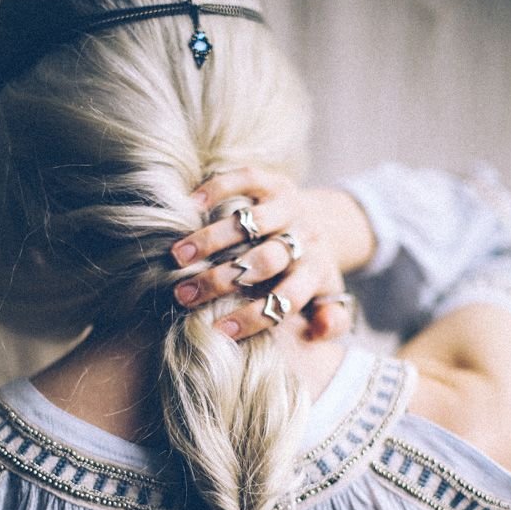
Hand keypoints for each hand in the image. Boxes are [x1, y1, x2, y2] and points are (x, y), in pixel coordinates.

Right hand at [171, 168, 374, 339]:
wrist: (321, 225)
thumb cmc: (310, 274)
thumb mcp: (327, 300)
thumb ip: (332, 321)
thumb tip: (319, 330)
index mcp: (317, 271)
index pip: (287, 298)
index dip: (254, 316)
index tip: (218, 331)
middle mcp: (305, 238)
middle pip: (266, 260)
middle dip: (223, 279)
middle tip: (184, 295)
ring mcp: (289, 207)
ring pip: (251, 221)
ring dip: (212, 239)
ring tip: (178, 257)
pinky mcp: (274, 181)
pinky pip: (246, 178)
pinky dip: (218, 188)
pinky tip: (189, 205)